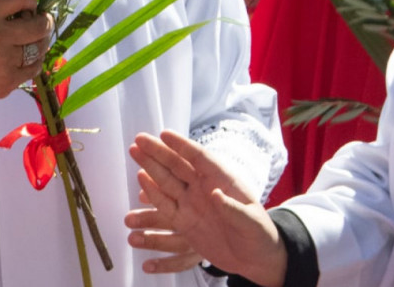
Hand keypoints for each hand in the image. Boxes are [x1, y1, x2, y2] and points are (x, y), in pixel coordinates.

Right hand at [0, 0, 51, 111]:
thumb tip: (13, 11)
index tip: (29, 3)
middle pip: (38, 25)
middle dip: (45, 21)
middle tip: (44, 21)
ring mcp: (5, 61)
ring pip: (39, 49)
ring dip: (41, 42)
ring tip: (37, 40)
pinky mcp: (7, 83)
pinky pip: (32, 70)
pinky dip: (33, 62)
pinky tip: (28, 59)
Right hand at [125, 131, 287, 286]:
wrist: (254, 260)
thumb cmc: (259, 236)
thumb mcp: (252, 224)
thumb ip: (234, 209)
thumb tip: (215, 194)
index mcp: (223, 181)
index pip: (200, 158)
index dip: (182, 146)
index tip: (164, 134)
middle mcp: (203, 188)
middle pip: (178, 165)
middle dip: (158, 151)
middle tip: (139, 139)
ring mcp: (192, 203)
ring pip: (167, 180)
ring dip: (150, 166)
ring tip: (134, 151)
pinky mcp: (183, 220)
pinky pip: (165, 204)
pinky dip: (152, 191)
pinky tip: (141, 178)